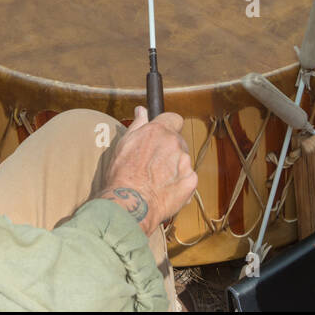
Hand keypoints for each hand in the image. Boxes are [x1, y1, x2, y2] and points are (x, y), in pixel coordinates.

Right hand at [97, 107, 196, 235]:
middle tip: (153, 164)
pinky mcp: (191, 181)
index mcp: (159, 131)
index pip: (174, 119)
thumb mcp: (124, 144)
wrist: (131, 203)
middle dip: (169, 150)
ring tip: (156, 181)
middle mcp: (175, 143)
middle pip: (178, 142)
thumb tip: (141, 111)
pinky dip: (180, 184)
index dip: (168, 126)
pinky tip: (164, 192)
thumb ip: (137, 125)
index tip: (162, 135)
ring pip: (183, 161)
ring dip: (174, 167)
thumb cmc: (122, 174)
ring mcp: (185, 163)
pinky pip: (188, 179)